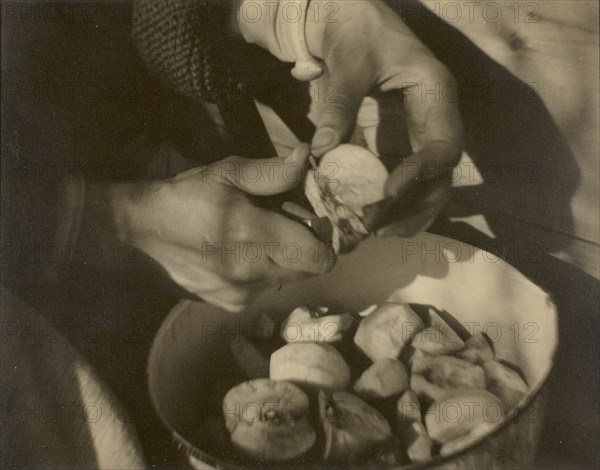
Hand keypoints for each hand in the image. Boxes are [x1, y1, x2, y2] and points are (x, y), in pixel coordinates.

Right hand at [117, 144, 332, 311]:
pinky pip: (263, 290)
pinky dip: (261, 273)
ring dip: (283, 261)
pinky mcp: (228, 304)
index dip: (324, 240)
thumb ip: (271, 172)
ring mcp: (240, 294)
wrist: (140, 232)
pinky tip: (238, 256)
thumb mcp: (226, 174)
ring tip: (256, 240)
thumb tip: (306, 157)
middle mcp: (252, 273)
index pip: (319, 256)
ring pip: (286, 280)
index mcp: (254, 235)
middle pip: (308, 271)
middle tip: (286, 227)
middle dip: (306, 249)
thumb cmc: (186, 197)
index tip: (312, 223)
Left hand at [305, 1, 462, 235]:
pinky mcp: (397, 142)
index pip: (443, 146)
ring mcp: (417, 133)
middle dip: (415, 206)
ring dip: (404, 211)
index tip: (387, 194)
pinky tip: (367, 216)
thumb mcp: (349, 62)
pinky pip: (400, 178)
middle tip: (380, 228)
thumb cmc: (357, 31)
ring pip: (425, 184)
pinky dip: (387, 200)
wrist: (350, 20)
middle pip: (441, 175)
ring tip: (375, 232)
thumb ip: (339, 106)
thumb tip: (320, 152)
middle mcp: (434, 119)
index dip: (420, 175)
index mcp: (435, 94)